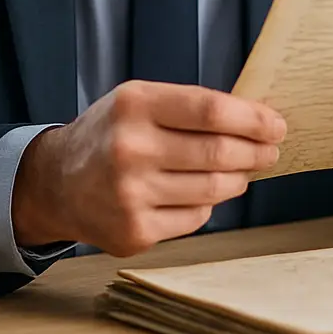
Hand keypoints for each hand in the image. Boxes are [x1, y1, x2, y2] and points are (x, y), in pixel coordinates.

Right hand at [12, 81, 285, 255]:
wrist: (55, 182)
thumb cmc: (111, 135)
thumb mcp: (139, 101)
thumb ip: (191, 107)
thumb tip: (258, 120)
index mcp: (133, 105)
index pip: (211, 110)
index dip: (253, 119)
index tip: (276, 125)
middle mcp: (129, 150)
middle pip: (219, 153)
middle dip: (257, 152)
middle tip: (271, 151)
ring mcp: (130, 196)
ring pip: (214, 190)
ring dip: (238, 179)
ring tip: (240, 171)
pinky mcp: (134, 232)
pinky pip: (197, 219)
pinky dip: (207, 205)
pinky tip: (199, 193)